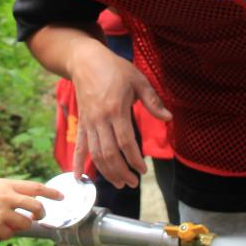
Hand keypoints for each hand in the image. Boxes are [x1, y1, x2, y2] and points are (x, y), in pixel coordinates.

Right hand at [0, 179, 64, 240]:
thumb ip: (9, 191)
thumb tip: (24, 201)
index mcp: (8, 185)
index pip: (36, 187)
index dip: (51, 193)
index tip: (61, 196)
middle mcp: (8, 197)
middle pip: (36, 207)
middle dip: (41, 214)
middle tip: (38, 217)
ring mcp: (2, 212)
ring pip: (25, 223)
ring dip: (21, 226)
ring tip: (9, 224)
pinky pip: (8, 234)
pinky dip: (5, 234)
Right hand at [69, 40, 171, 188]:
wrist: (85, 61)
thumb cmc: (114, 69)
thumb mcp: (138, 80)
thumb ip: (153, 101)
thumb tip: (168, 118)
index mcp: (116, 109)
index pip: (125, 142)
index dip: (134, 159)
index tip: (142, 170)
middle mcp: (100, 119)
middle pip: (108, 153)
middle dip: (121, 172)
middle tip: (132, 183)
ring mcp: (88, 122)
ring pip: (94, 153)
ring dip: (106, 172)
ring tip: (118, 184)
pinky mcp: (81, 123)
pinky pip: (79, 146)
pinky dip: (77, 163)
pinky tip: (77, 178)